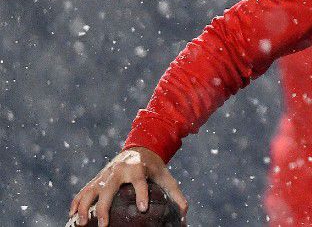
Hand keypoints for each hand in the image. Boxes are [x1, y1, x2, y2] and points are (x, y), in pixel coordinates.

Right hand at [69, 147, 187, 225]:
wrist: (139, 147)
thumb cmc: (154, 166)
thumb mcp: (166, 176)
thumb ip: (175, 193)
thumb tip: (185, 212)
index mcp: (138, 168)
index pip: (140, 182)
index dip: (141, 194)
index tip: (142, 208)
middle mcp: (119, 170)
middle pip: (108, 188)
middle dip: (104, 207)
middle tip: (104, 225)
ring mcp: (105, 174)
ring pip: (91, 190)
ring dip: (84, 206)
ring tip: (83, 223)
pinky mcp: (97, 178)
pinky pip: (84, 190)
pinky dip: (77, 201)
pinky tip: (72, 215)